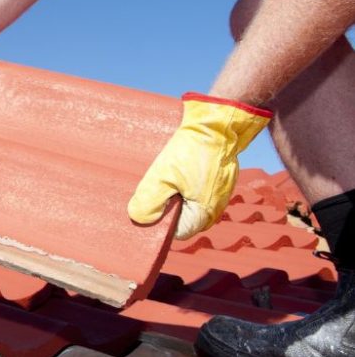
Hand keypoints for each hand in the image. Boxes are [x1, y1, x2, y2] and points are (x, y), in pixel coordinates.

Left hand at [128, 93, 271, 239]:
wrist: (217, 124)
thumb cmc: (192, 151)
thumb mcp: (163, 176)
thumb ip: (150, 201)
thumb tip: (139, 219)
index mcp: (203, 214)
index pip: (175, 232)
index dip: (158, 222)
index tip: (145, 207)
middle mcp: (213, 209)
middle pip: (180, 218)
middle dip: (163, 207)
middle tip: (150, 189)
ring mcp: (216, 195)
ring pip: (186, 203)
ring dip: (171, 194)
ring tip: (161, 178)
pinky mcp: (215, 181)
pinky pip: (193, 190)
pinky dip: (181, 184)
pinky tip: (171, 172)